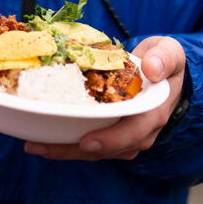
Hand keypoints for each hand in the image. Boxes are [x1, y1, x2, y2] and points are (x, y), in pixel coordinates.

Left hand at [23, 36, 185, 161]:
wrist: (164, 73)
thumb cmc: (164, 62)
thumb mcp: (169, 53)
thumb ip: (163, 58)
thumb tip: (152, 70)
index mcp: (152, 113)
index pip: (132, 133)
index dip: (109, 140)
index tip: (86, 142)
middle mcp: (139, 131)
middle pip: (106, 148)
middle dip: (73, 150)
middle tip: (41, 146)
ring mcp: (124, 136)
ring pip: (94, 151)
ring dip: (64, 150)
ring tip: (34, 145)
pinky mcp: (110, 133)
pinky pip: (89, 143)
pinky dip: (66, 143)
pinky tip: (42, 138)